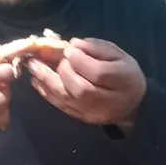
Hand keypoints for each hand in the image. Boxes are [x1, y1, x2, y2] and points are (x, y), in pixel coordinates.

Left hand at [28, 38, 146, 127]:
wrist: (132, 105)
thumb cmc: (124, 74)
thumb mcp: (118, 54)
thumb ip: (96, 48)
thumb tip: (72, 44)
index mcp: (123, 79)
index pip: (98, 73)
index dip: (79, 61)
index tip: (68, 50)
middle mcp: (109, 100)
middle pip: (81, 88)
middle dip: (62, 71)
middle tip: (50, 58)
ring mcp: (95, 113)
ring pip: (69, 99)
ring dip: (47, 81)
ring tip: (33, 66)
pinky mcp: (84, 119)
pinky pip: (64, 107)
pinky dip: (48, 94)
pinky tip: (37, 82)